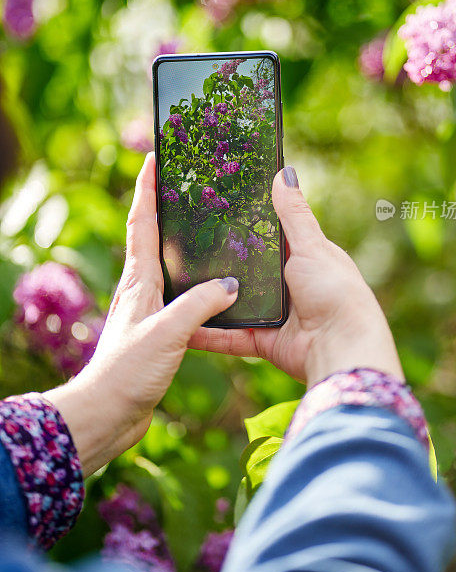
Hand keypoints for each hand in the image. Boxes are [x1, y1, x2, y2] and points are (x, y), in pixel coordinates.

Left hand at [46, 153, 238, 476]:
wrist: (108, 414)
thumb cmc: (128, 370)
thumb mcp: (168, 332)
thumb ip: (200, 304)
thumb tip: (231, 283)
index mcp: (139, 280)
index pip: (142, 223)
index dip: (147, 189)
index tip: (155, 158)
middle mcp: (142, 289)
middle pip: (154, 237)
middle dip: (169, 209)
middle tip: (192, 187)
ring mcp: (150, 309)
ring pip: (170, 266)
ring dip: (185, 244)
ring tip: (212, 230)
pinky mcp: (159, 331)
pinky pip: (182, 296)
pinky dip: (198, 282)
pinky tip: (218, 290)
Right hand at [190, 166, 403, 387]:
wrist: (340, 348)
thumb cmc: (335, 291)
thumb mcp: (312, 246)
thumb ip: (294, 214)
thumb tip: (284, 171)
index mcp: (302, 258)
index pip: (268, 236)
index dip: (244, 224)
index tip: (213, 209)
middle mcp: (286, 285)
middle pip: (246, 269)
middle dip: (219, 261)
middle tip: (182, 243)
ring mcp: (272, 314)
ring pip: (231, 303)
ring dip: (206, 298)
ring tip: (172, 282)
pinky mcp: (261, 340)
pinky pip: (228, 336)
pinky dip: (207, 333)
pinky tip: (180, 324)